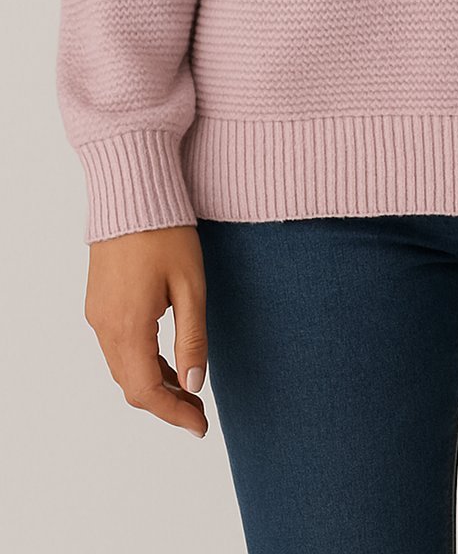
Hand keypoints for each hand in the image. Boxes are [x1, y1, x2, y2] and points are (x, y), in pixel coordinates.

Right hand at [83, 224, 208, 438]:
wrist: (132, 192)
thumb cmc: (166, 232)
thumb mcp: (191, 286)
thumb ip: (192, 339)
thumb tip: (193, 385)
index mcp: (128, 326)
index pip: (147, 391)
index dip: (174, 414)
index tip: (200, 426)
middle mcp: (104, 326)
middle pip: (131, 386)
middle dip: (165, 404)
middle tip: (198, 412)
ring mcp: (97, 314)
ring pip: (122, 369)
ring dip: (152, 384)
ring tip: (187, 388)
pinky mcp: (97, 303)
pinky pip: (116, 347)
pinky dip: (140, 362)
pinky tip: (166, 358)